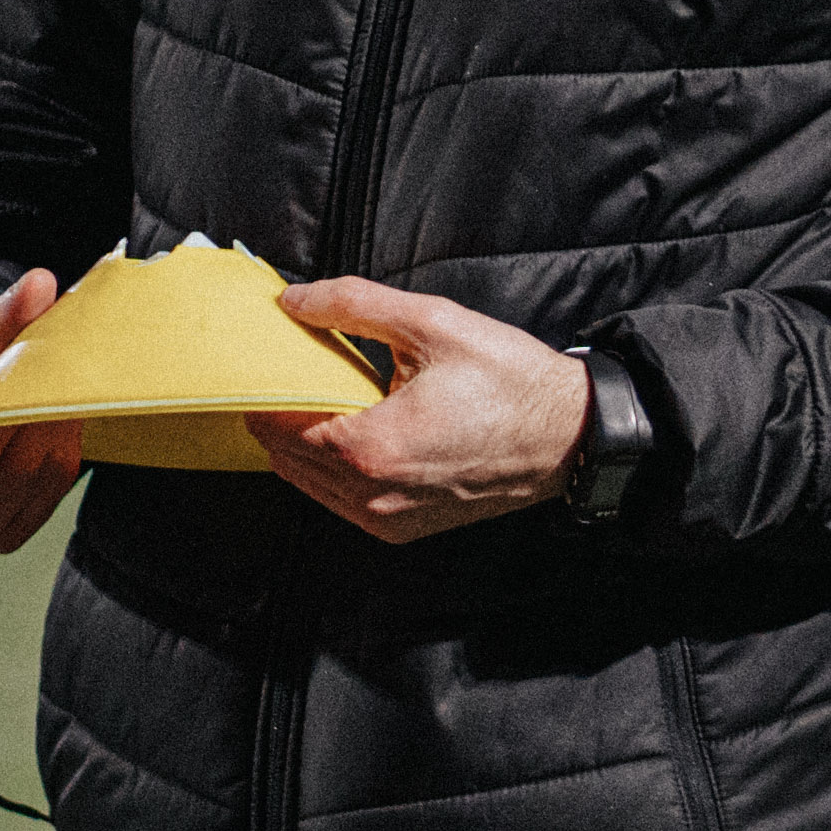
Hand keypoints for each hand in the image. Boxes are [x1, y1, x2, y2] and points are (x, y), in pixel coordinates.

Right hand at [0, 270, 81, 553]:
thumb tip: (40, 284)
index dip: (9, 416)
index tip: (34, 370)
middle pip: (7, 471)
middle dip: (41, 417)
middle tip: (59, 371)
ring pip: (33, 487)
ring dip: (55, 435)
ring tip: (49, 395)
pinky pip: (44, 502)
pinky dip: (56, 461)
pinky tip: (47, 428)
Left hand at [252, 278, 588, 545]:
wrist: (569, 436)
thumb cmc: (510, 382)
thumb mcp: (431, 323)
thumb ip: (353, 305)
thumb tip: (294, 301)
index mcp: (371, 449)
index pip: (279, 424)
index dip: (261, 387)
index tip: (261, 355)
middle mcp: (372, 497)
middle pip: (284, 457)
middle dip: (277, 412)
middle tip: (285, 367)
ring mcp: (387, 520)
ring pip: (309, 483)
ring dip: (300, 441)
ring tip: (315, 393)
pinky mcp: (403, 528)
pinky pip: (341, 501)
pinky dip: (329, 466)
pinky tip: (348, 426)